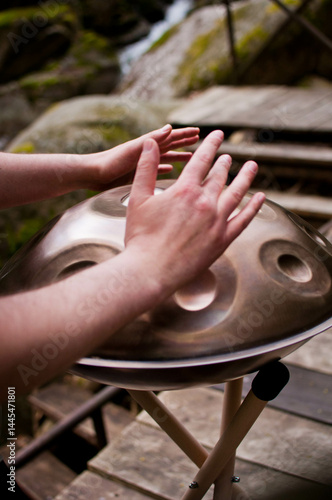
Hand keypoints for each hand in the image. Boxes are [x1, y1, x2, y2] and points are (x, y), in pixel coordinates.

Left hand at [84, 124, 199, 189]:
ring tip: (190, 156)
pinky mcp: (137, 174)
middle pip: (170, 145)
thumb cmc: (111, 162)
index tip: (198, 131)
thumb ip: (151, 140)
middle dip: (183, 142)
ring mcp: (142, 163)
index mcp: (147, 146)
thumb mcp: (133, 150)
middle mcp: (146, 153)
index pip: (170, 137)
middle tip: (198, 139)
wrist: (93, 174)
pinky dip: (164, 169)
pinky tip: (170, 171)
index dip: (183, 134)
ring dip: (177, 156)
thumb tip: (169, 127)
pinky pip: (155, 170)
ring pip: (165, 158)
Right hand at [125, 130, 264, 297]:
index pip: (201, 160)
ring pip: (236, 194)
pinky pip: (243, 220)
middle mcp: (205, 202)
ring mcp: (217, 221)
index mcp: (185, 190)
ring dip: (245, 178)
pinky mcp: (223, 240)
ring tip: (252, 166)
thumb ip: (146, 168)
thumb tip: (151, 143)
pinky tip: (260, 198)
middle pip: (219, 176)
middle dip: (224, 163)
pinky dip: (253, 208)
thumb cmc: (141, 237)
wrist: (151, 271)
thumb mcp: (138, 198)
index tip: (218, 135)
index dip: (211, 145)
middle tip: (228, 156)